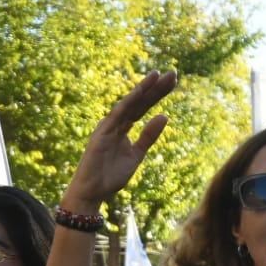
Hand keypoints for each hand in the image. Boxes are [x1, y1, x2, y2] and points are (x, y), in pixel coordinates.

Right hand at [63, 71, 178, 207]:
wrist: (92, 192)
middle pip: (139, 102)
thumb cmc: (111, 176)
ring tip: (159, 75)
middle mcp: (116, 123)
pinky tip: (141, 90)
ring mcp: (108, 126)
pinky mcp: (102, 132)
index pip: (143, 107)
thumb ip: (148, 136)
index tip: (173, 81)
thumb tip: (164, 116)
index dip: (157, 94)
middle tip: (173, 73)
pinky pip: (118, 114)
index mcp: (123, 127)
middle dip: (156, 88)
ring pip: (130, 103)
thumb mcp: (136, 155)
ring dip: (144, 89)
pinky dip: (129, 101)